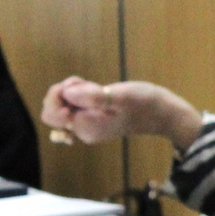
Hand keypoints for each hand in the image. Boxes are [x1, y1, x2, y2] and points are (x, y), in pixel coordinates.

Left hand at [39, 77, 203, 148]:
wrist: (162, 113)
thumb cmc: (145, 104)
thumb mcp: (121, 96)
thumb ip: (93, 97)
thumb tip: (67, 94)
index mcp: (86, 128)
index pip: (51, 113)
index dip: (58, 95)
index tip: (78, 86)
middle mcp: (83, 131)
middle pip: (52, 111)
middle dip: (64, 92)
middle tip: (87, 84)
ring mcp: (87, 126)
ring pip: (63, 106)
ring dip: (74, 91)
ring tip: (97, 87)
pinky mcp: (92, 119)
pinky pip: (74, 106)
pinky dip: (80, 95)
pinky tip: (97, 90)